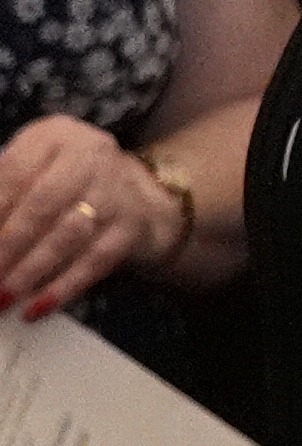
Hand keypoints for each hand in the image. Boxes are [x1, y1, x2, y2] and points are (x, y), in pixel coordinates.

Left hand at [0, 114, 183, 316]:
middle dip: (8, 245)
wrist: (143, 197)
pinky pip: (94, 262)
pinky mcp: (131, 228)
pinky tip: (37, 308)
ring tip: (4, 296)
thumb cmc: (72, 184)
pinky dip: (63, 287)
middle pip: (42, 203)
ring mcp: (115, 191)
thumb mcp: (38, 171)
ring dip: (30, 270)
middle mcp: (89, 156)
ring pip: (67, 234)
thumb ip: (6, 193)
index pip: (16, 171)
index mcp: (56, 136)